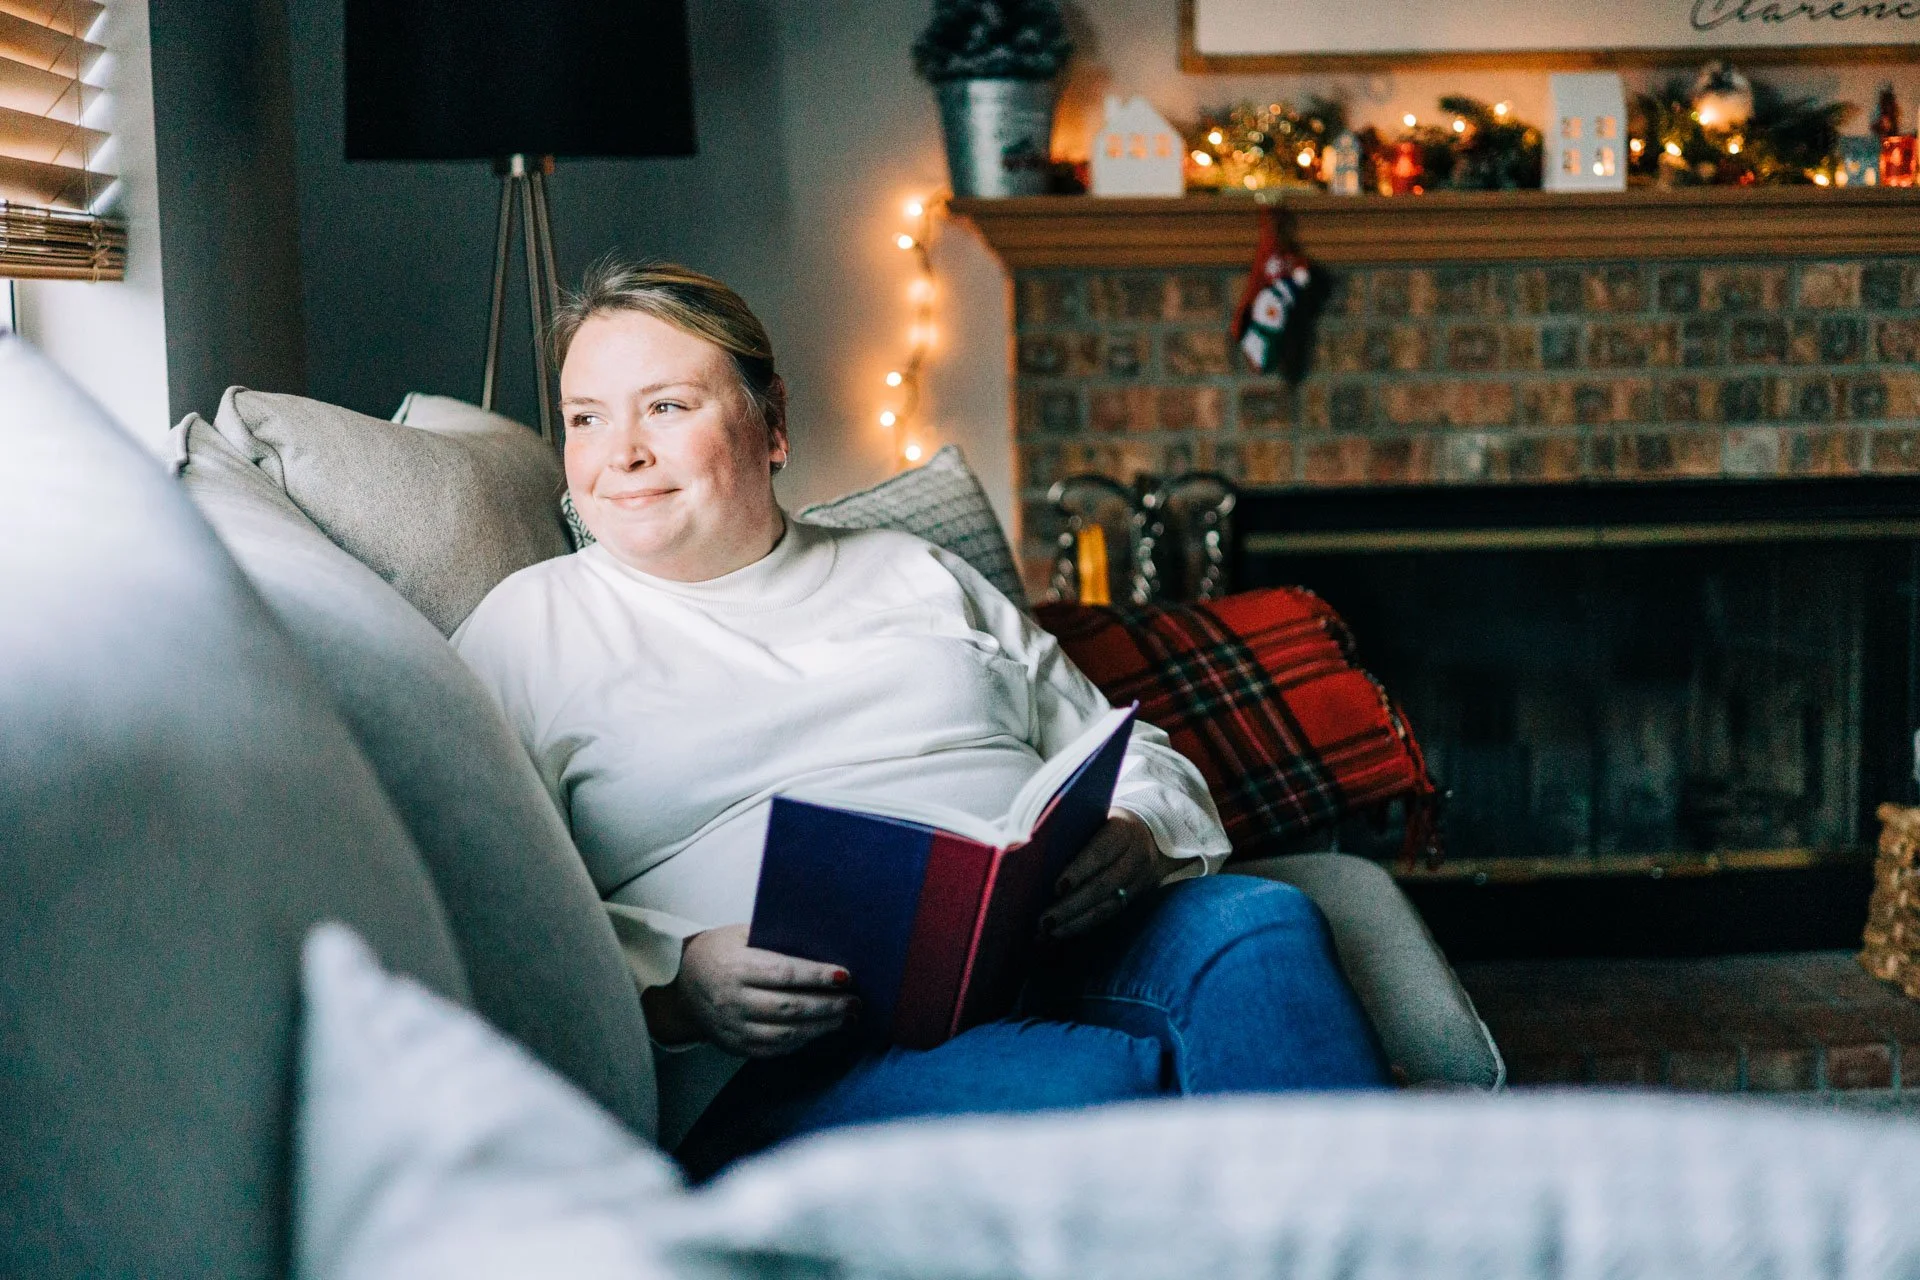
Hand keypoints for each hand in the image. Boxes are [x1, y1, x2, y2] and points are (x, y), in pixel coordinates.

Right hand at [650, 924, 857, 1057]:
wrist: (680, 985)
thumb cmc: (718, 952)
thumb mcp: (740, 934)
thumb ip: (775, 939)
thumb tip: (822, 943)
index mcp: (736, 967)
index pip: (783, 973)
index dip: (816, 976)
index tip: (845, 976)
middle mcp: (733, 1000)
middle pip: (789, 1007)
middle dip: (828, 1006)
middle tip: (855, 1002)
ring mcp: (733, 1027)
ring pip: (785, 1033)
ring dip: (821, 1027)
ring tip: (846, 1018)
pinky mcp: (735, 1046)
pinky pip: (774, 1049)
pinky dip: (802, 1041)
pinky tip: (820, 1031)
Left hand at [1042, 811, 1177, 939]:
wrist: (1151, 832)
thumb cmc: (1105, 823)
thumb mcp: (1095, 818)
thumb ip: (1071, 830)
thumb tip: (1026, 846)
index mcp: (1123, 830)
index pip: (1100, 852)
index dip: (1079, 870)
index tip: (1057, 887)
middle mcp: (1136, 856)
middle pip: (1103, 885)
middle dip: (1072, 906)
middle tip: (1044, 921)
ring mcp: (1140, 879)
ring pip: (1108, 906)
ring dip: (1076, 923)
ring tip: (1047, 933)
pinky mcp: (1136, 897)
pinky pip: (1110, 915)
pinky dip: (1083, 926)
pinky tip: (1060, 934)